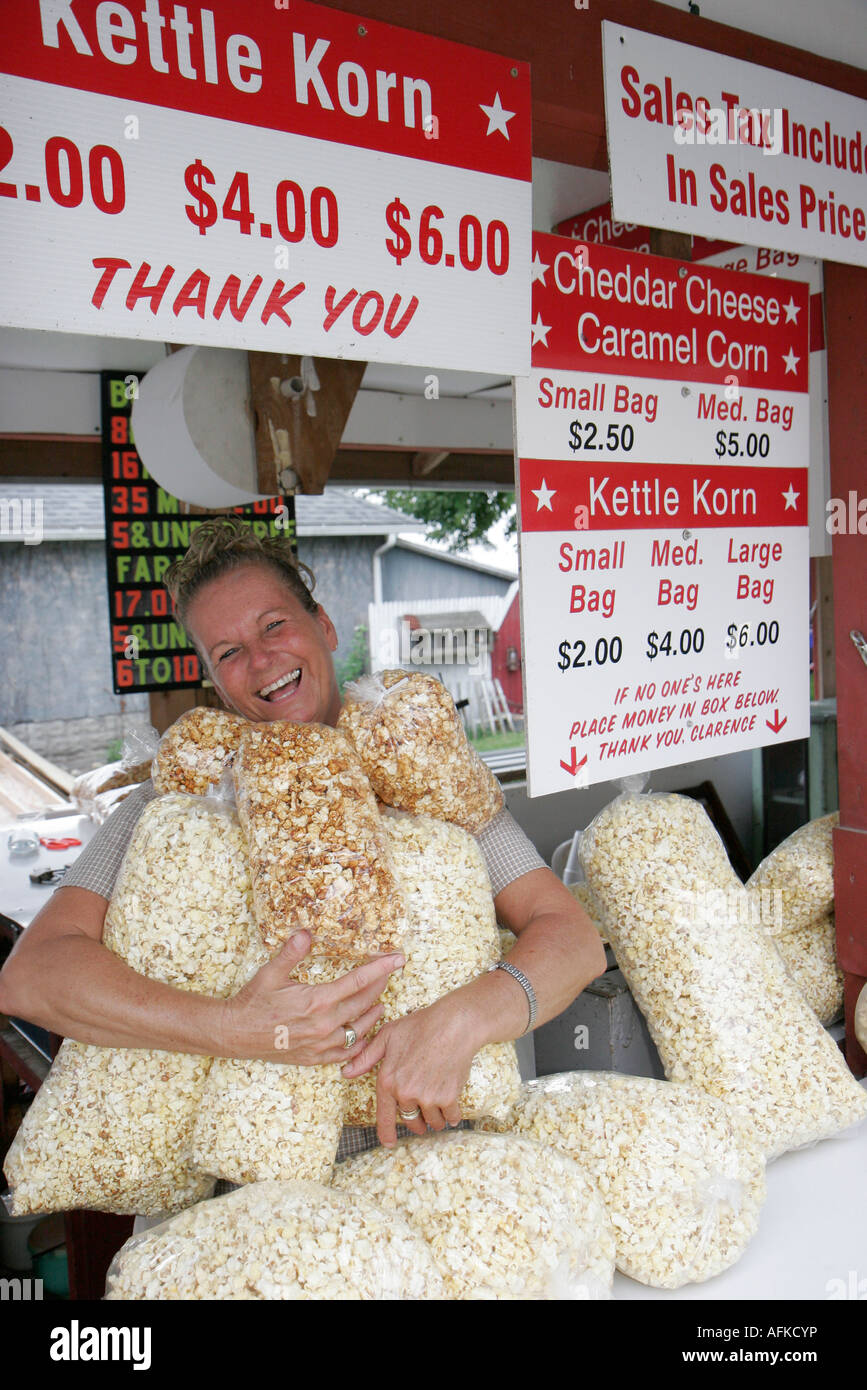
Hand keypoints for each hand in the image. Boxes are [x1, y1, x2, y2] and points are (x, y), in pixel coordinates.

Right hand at [219, 931, 404, 1065]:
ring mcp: (321, 1044)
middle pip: (364, 1003)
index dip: (381, 969)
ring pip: (359, 1029)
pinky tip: (362, 1034)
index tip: (397, 959)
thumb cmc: (253, 1002)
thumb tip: (306, 932)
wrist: (235, 1034)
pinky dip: (358, 1043)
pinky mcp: (315, 1058)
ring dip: (372, 1014)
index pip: (358, 981)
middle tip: (389, 974)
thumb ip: (291, 952)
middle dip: (379, 986)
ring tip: (380, 1003)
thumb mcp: (270, 973)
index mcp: (317, 1001)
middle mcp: (324, 1024)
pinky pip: (346, 1052)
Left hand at [342, 996, 478, 1145]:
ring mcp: (427, 1097)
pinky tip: (452, 1105)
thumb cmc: (420, 1026)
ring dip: (435, 1118)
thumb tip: (346, 1072)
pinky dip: (452, 1114)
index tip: (389, 1143)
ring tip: (438, 1102)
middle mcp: (406, 1093)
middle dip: (417, 1122)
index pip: (384, 1116)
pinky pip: (450, 1117)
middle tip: (422, 1115)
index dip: (386, 1133)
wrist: (453, 1025)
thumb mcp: (387, 1036)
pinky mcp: (448, 1098)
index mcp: (388, 1081)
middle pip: (411, 1121)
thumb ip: (367, 1057)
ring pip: (432, 1121)